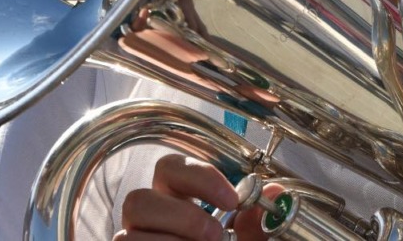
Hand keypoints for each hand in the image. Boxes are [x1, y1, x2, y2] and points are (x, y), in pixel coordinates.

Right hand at [116, 154, 270, 240]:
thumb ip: (257, 224)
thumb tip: (274, 191)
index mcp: (174, 200)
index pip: (170, 168)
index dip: (199, 177)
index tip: (232, 199)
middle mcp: (147, 221)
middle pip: (138, 199)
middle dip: (182, 216)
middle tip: (215, 235)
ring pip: (128, 235)